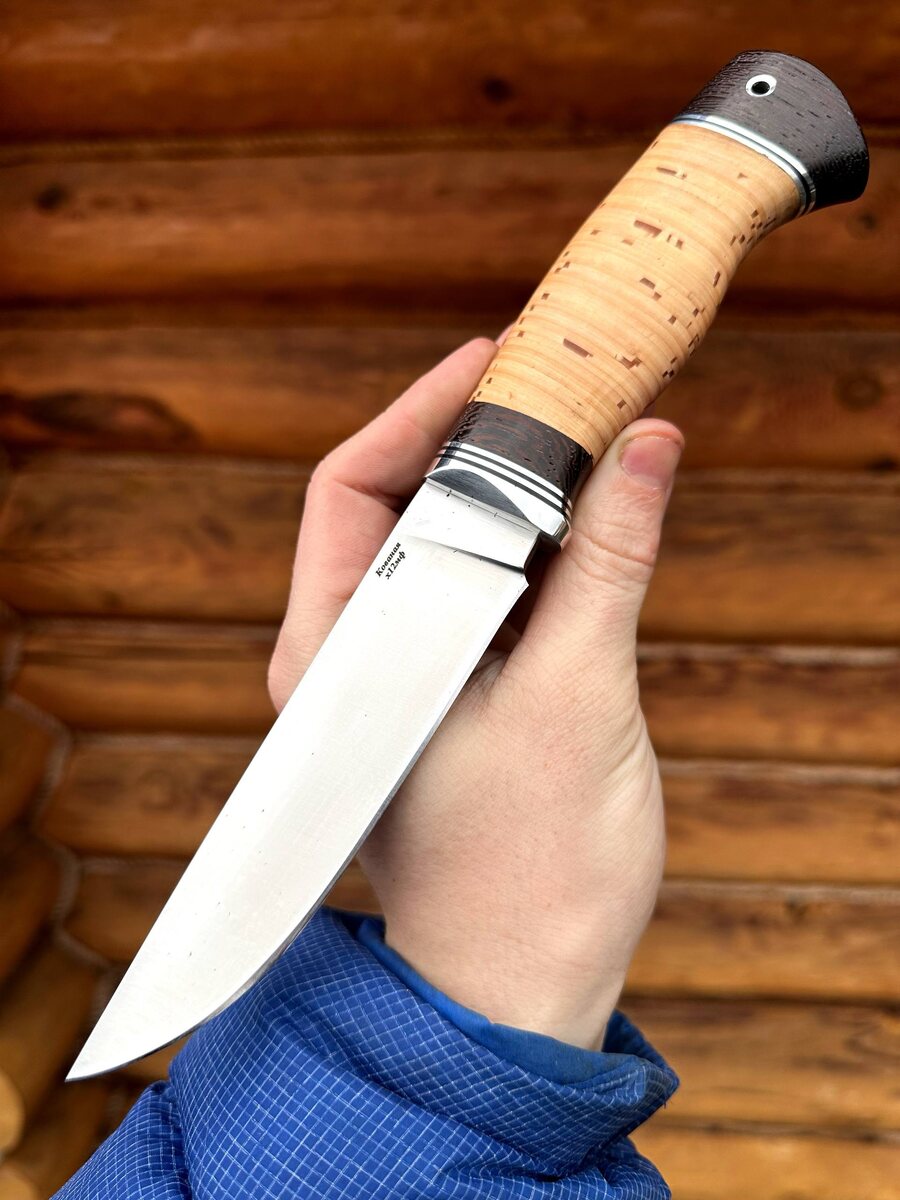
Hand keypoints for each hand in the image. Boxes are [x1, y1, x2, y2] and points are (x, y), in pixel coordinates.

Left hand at [269, 338, 682, 1048]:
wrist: (526, 985)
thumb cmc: (531, 872)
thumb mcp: (579, 695)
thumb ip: (609, 560)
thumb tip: (647, 445)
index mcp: (340, 657)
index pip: (352, 490)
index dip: (419, 412)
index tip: (494, 361)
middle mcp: (351, 660)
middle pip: (394, 506)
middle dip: (468, 439)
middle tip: (550, 386)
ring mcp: (398, 679)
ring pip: (439, 548)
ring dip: (503, 491)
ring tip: (574, 437)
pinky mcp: (446, 698)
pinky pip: (476, 595)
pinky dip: (524, 548)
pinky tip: (579, 520)